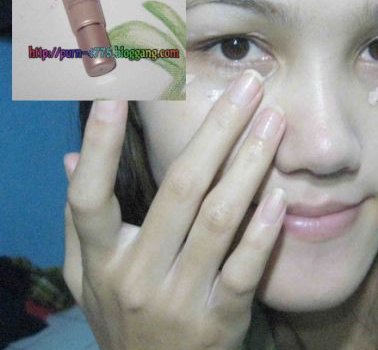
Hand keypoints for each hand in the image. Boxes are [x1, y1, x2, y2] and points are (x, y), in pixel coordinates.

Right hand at [63, 69, 286, 349]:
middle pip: (180, 190)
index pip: (89, 198)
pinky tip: (279, 193)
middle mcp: (137, 276)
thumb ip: (79, 221)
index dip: (99, 145)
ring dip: (249, 164)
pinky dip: (262, 230)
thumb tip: (68, 160)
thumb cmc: (122, 315)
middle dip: (218, 131)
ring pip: (218, 219)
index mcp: (101, 259)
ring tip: (273, 121)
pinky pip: (245, 268)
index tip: (117, 95)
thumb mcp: (88, 275)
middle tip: (248, 88)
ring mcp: (180, 298)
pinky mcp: (220, 319)